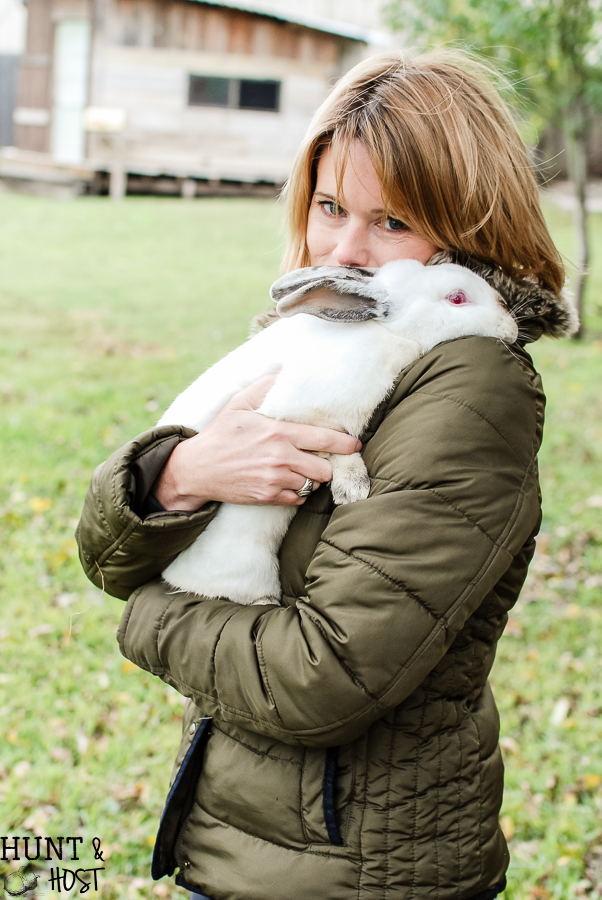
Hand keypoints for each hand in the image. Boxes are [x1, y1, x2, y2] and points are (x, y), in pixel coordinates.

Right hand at [153, 375, 361, 509]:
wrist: (197, 469)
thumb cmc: (220, 434)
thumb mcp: (239, 404)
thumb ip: (264, 388)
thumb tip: (283, 373)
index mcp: (278, 432)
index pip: (324, 439)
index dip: (345, 444)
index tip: (355, 444)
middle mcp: (280, 457)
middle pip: (324, 468)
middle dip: (327, 464)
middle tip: (321, 459)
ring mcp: (275, 479)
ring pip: (312, 484)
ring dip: (311, 478)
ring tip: (301, 469)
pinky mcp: (268, 497)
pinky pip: (298, 498)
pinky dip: (297, 491)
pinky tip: (287, 481)